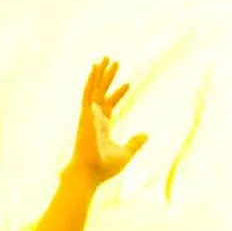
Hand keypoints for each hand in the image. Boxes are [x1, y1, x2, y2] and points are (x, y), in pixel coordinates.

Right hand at [67, 59, 147, 185]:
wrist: (90, 172)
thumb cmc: (104, 167)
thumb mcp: (125, 153)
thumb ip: (135, 143)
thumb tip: (146, 134)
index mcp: (102, 126)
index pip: (110, 106)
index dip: (118, 94)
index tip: (128, 84)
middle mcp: (94, 118)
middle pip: (101, 93)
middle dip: (108, 78)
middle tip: (115, 62)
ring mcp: (89, 115)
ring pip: (95, 88)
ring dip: (101, 74)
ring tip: (107, 58)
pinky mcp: (86, 113)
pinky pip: (88, 92)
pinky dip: (92, 79)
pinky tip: (96, 66)